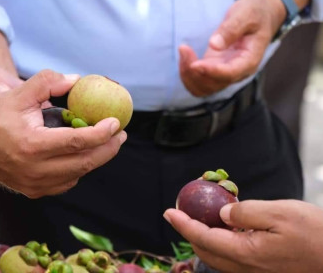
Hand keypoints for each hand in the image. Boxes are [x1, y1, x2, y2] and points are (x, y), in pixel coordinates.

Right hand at [0, 70, 126, 197]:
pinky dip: (79, 168)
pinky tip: (83, 155)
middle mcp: (35, 170)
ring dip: (96, 158)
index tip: (117, 123)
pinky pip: (66, 182)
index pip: (78, 141)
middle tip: (121, 135)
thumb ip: (48, 82)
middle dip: (109, 148)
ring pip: (78, 174)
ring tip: (107, 143)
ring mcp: (35, 184)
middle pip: (85, 162)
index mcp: (33, 145)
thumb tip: (77, 81)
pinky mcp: (34, 191)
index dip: (102, 133)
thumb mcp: (18, 93)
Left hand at [164, 200, 322, 272]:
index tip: (168, 212)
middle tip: (182, 211)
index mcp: (246, 253)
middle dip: (188, 230)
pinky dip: (219, 240)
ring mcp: (253, 271)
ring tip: (198, 216)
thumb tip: (222, 214)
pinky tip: (225, 226)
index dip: (182, 224)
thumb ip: (245, 212)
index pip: (203, 237)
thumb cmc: (316, 235)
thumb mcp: (280, 213)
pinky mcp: (262, 269)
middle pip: (204, 249)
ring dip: (202, 236)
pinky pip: (230, 256)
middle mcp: (245, 267)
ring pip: (216, 255)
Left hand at [179, 0, 286, 96]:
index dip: (211, 72)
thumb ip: (231, 29)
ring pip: (202, 88)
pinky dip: (187, 74)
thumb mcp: (246, 15)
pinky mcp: (213, 70)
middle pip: (213, 85)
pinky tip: (184, 56)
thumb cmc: (254, 14)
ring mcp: (224, 74)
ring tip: (183, 50)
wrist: (257, 18)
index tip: (195, 64)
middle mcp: (237, 73)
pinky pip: (197, 83)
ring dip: (188, 75)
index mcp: (249, 61)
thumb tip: (214, 45)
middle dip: (195, 72)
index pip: (230, 74)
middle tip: (184, 48)